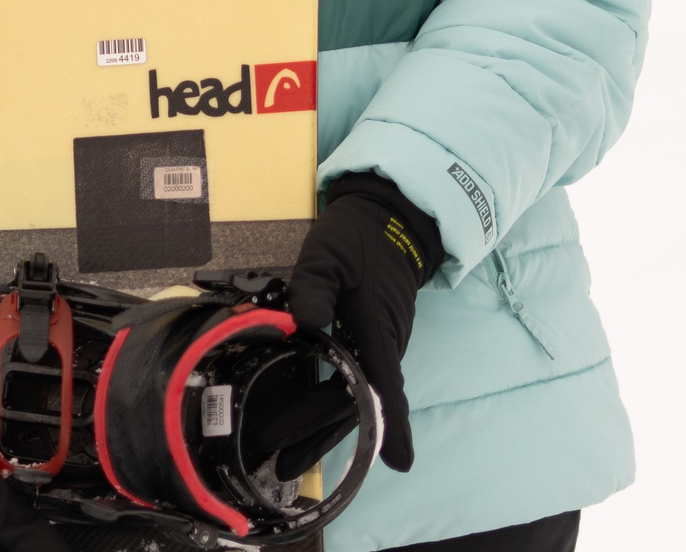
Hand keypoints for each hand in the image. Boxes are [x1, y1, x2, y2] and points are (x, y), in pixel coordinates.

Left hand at [286, 173, 440, 471]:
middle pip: (359, 404)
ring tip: (288, 456)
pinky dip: (329, 404)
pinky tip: (305, 418)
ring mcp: (378, 344)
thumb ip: (313, 286)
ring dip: (324, 426)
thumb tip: (302, 320)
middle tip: (287, 467)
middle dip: (324, 438)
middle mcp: (383, 346)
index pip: (385, 387)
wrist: (388, 219)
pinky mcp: (370, 339)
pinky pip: (352, 381)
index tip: (398, 463)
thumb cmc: (359, 239)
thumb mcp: (328, 255)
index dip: (392, 426)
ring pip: (353, 396)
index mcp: (378, 331)